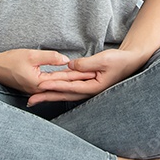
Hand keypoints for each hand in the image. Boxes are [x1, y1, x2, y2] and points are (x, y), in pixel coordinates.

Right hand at [0, 49, 97, 95]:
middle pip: (63, 84)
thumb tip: (66, 60)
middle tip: (95, 77)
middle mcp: (39, 90)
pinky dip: (60, 84)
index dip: (79, 74)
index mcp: (39, 83)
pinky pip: (50, 86)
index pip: (64, 78)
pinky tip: (68, 83)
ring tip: (86, 79)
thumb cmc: (10, 60)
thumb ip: (50, 57)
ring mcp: (35, 90)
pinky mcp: (33, 88)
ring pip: (57, 86)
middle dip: (79, 80)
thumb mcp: (31, 55)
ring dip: (71, 82)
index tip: (93, 71)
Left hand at [27, 48, 146, 106]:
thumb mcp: (104, 59)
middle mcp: (88, 92)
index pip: (69, 86)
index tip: (41, 85)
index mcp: (94, 87)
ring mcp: (86, 90)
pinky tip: (47, 92)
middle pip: (63, 95)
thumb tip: (69, 66)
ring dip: (48, 96)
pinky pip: (68, 89)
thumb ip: (86, 64)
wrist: (130, 61)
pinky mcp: (85, 86)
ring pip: (64, 93)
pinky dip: (56, 90)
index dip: (55, 85)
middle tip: (30, 100)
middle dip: (46, 97)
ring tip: (33, 99)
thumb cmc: (119, 60)